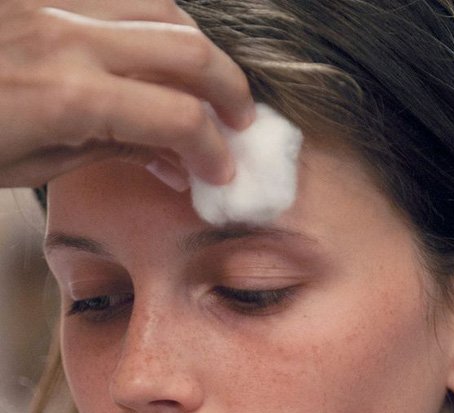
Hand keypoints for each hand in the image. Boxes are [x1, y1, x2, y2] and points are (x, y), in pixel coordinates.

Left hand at [0, 0, 253, 188]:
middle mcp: (68, 36)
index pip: (178, 117)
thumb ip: (107, 150)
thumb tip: (167, 156)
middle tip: (239, 122)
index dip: (215, 149)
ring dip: (195, 47)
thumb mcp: (31, 166)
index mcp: (69, 97)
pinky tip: (151, 46)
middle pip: (187, 48)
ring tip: (203, 83)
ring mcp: (52, 1)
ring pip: (159, 5)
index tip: (221, 172)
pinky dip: (149, 16)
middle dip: (230, 89)